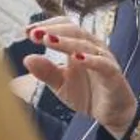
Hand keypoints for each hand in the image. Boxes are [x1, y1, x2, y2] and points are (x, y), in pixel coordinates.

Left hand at [23, 18, 136, 138]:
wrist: (111, 114)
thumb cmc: (87, 93)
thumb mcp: (60, 84)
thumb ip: (45, 72)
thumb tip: (27, 59)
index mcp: (79, 46)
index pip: (64, 26)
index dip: (47, 25)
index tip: (27, 31)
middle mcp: (92, 48)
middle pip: (74, 30)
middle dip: (53, 30)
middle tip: (35, 34)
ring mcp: (104, 59)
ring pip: (86, 44)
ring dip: (66, 42)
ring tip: (49, 41)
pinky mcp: (113, 74)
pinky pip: (103, 63)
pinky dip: (91, 60)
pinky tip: (77, 58)